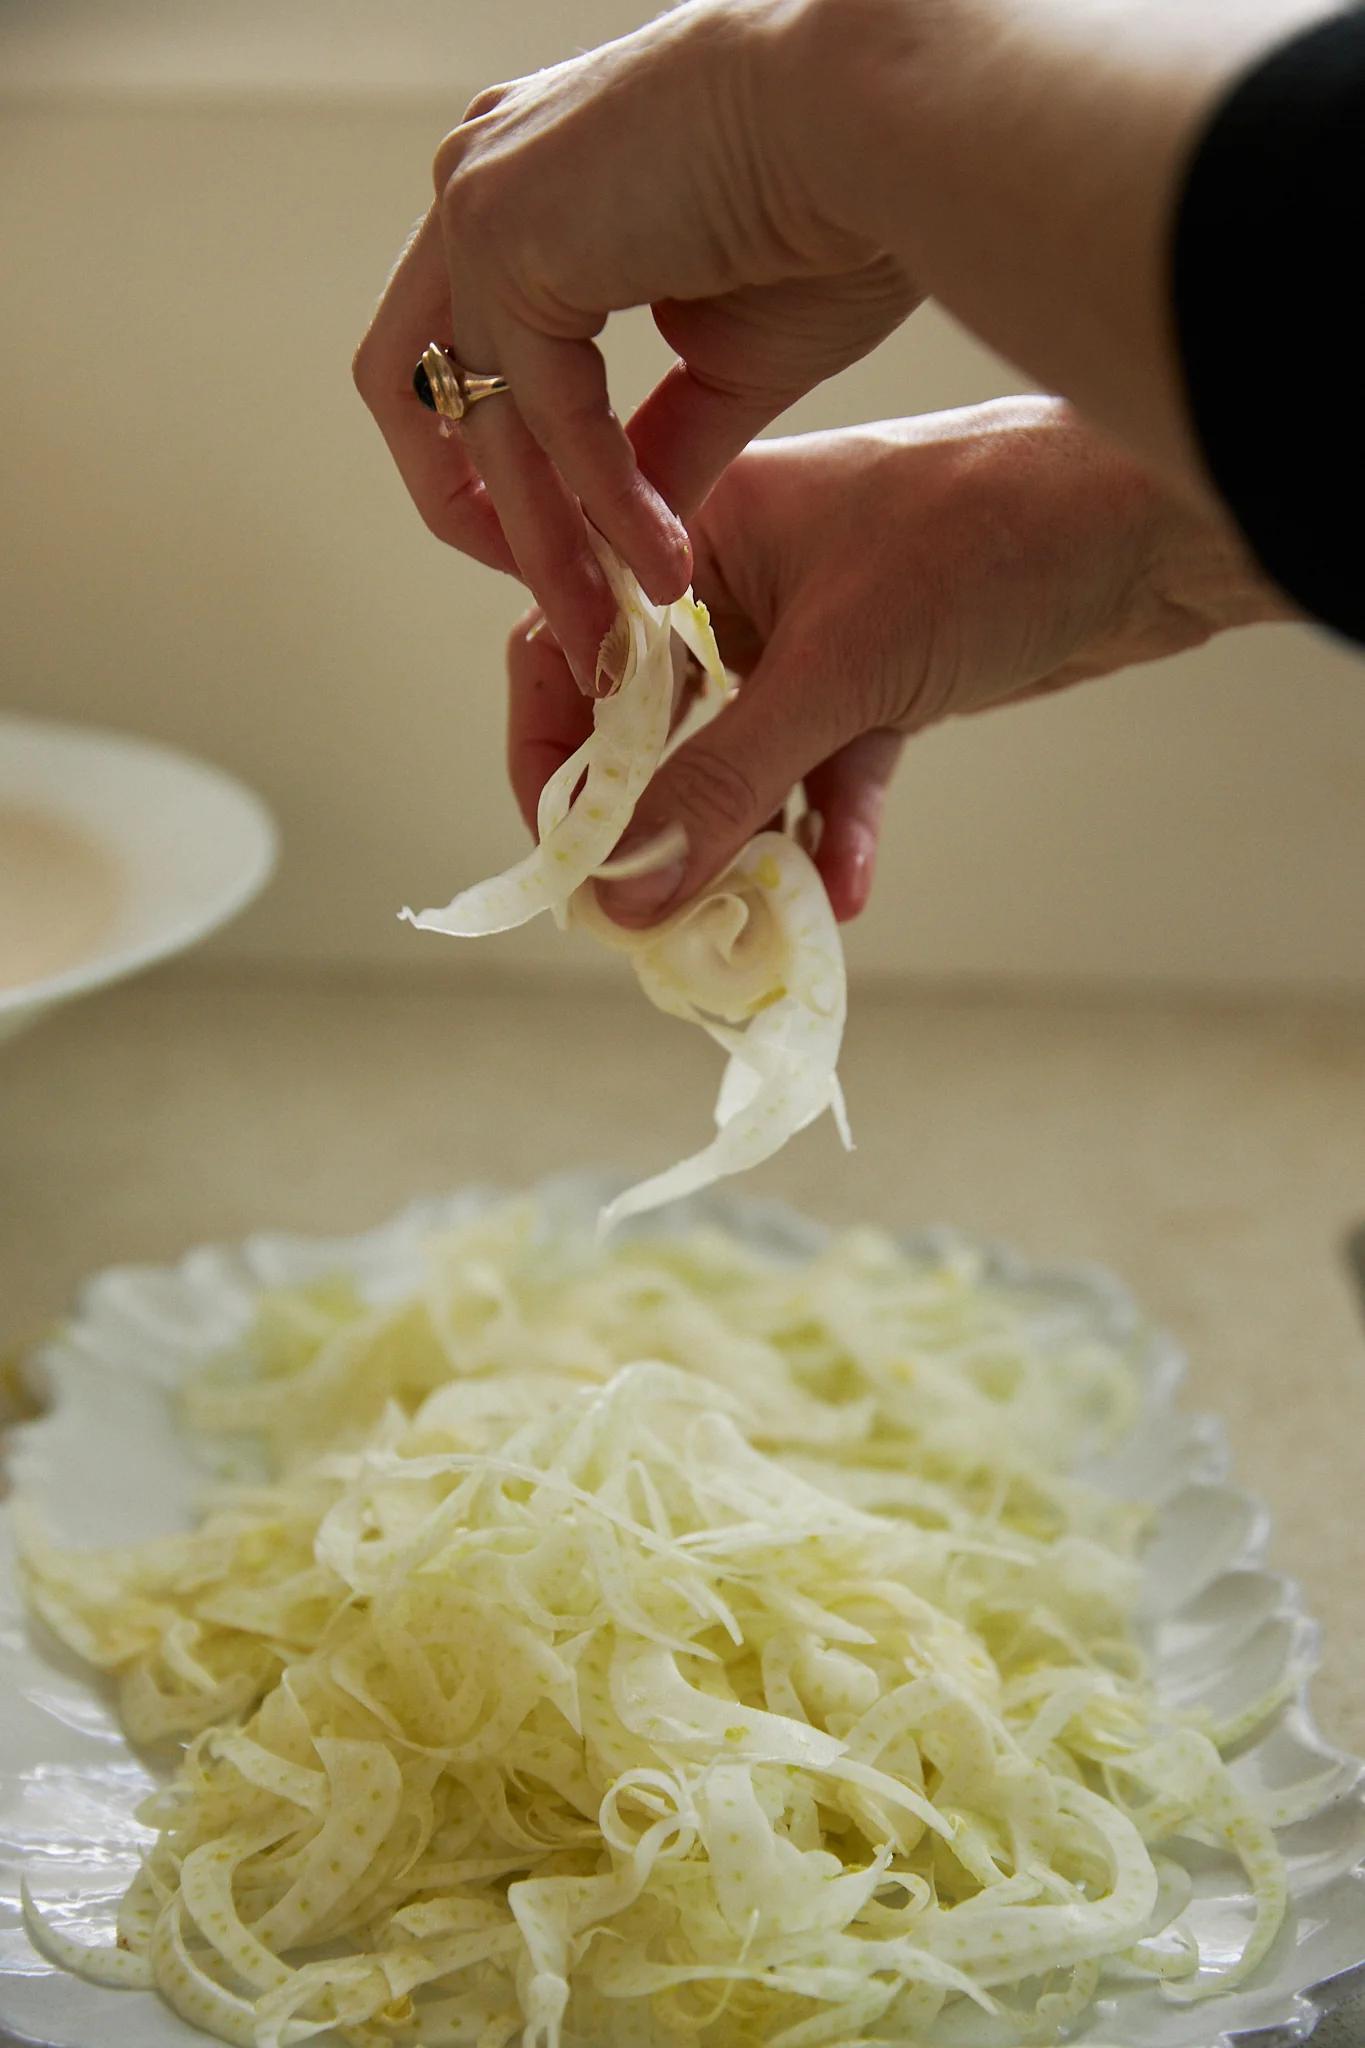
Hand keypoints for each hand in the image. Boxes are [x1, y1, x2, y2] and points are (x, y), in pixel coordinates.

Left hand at [352, 0, 917, 694]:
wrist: (886, 120)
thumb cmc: (838, 208)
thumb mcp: (726, 360)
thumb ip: (657, 449)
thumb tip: (621, 549)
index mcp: (530, 194)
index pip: (467, 356)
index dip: (502, 475)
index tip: (571, 558)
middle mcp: (485, 187)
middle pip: (416, 387)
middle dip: (475, 515)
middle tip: (554, 607)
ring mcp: (481, 201)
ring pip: (479, 421)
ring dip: (546, 544)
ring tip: (608, 628)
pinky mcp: (502, 232)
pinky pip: (544, 416)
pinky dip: (601, 504)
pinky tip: (660, 564)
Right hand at [508, 398, 1291, 924]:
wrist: (1151, 527)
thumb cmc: (988, 537)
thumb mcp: (837, 671)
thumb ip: (724, 784)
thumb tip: (624, 891)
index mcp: (695, 533)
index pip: (572, 651)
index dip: (554, 758)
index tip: (570, 856)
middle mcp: (735, 583)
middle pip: (652, 725)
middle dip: (654, 826)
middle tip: (659, 915)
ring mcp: (808, 638)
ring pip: (740, 764)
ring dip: (747, 845)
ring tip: (754, 922)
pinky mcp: (877, 686)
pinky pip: (827, 776)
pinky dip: (835, 833)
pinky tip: (847, 891)